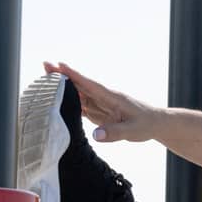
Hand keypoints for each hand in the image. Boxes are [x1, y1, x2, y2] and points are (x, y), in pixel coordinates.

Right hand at [44, 62, 161, 143]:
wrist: (156, 124)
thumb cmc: (146, 124)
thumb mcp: (133, 131)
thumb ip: (115, 133)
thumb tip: (96, 136)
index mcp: (112, 97)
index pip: (90, 84)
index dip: (75, 75)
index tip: (60, 65)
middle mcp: (104, 97)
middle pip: (80, 84)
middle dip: (63, 75)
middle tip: (45, 64)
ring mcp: (101, 104)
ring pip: (79, 93)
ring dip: (63, 86)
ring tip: (44, 79)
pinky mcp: (100, 112)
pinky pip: (82, 105)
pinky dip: (69, 100)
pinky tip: (56, 99)